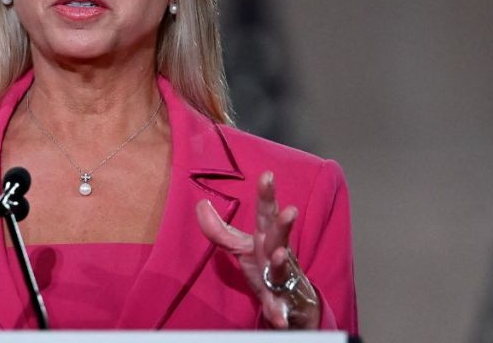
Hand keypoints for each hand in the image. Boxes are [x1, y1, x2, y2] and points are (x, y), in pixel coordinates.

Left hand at [196, 171, 319, 328]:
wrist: (291, 301)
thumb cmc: (266, 265)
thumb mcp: (241, 247)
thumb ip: (220, 229)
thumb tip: (201, 204)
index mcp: (267, 237)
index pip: (266, 213)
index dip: (266, 195)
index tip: (267, 174)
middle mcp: (278, 254)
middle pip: (280, 236)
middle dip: (284, 224)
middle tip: (290, 210)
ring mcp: (283, 278)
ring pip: (283, 269)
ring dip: (282, 261)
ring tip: (279, 254)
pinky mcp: (283, 303)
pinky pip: (280, 308)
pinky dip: (278, 312)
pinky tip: (277, 317)